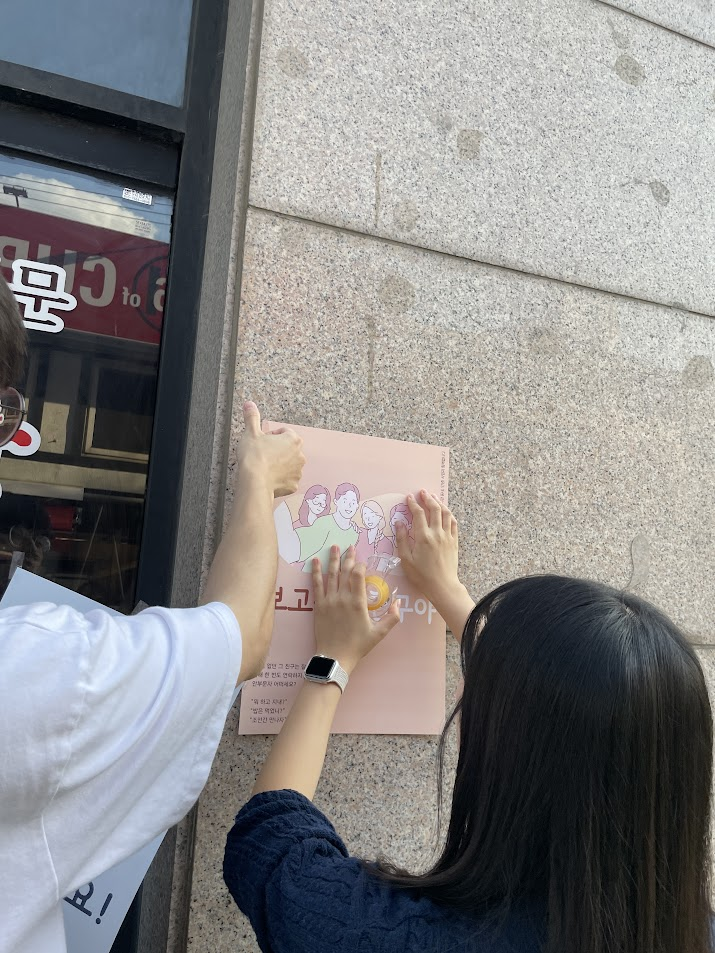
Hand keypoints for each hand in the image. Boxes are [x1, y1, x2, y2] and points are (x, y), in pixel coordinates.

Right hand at [236, 402, 304, 496]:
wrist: (254, 482)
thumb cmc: (254, 456)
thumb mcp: (250, 433)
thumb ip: (252, 417)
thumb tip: (249, 404)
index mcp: (293, 440)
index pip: (284, 432)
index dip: (272, 436)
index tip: (263, 441)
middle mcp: (300, 455)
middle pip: (288, 449)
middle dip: (278, 450)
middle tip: (263, 454)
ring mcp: (298, 471)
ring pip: (289, 465)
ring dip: (280, 465)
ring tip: (265, 467)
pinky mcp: (293, 485)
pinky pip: (287, 480)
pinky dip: (280, 479)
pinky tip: (269, 478)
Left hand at [311, 545, 399, 674]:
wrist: (335, 657)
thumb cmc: (358, 646)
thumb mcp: (379, 633)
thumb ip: (391, 617)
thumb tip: (398, 603)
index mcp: (358, 602)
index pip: (359, 576)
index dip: (361, 566)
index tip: (363, 562)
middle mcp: (343, 598)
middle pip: (345, 572)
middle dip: (348, 558)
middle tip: (350, 546)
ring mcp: (329, 600)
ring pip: (332, 575)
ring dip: (333, 560)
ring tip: (335, 547)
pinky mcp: (319, 605)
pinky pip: (317, 585)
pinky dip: (316, 572)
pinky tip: (315, 561)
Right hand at [395, 490, 474, 639]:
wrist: (442, 586)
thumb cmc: (421, 576)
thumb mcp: (406, 559)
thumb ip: (402, 539)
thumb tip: (399, 523)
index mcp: (423, 537)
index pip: (418, 514)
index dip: (413, 504)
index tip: (409, 498)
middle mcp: (437, 533)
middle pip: (434, 509)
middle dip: (428, 498)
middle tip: (422, 492)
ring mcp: (447, 536)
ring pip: (446, 513)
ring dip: (439, 503)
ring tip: (433, 497)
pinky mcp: (454, 542)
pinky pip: (453, 523)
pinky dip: (449, 514)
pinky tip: (445, 512)